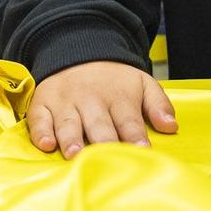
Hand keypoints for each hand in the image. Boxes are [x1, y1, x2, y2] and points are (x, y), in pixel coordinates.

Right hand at [26, 60, 177, 157]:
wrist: (79, 52)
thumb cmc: (114, 80)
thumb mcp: (142, 83)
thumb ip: (158, 104)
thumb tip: (171, 127)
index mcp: (119, 97)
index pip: (128, 119)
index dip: (135, 135)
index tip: (141, 150)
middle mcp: (91, 100)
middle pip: (99, 124)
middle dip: (104, 141)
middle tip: (106, 158)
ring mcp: (66, 102)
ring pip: (68, 123)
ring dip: (71, 139)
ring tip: (74, 154)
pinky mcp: (43, 104)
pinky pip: (39, 119)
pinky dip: (40, 132)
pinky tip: (46, 144)